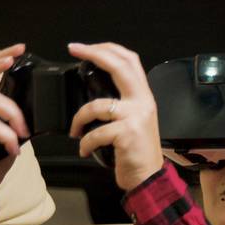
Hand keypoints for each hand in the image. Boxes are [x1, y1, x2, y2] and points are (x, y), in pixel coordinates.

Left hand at [67, 42, 163, 191]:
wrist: (149, 178)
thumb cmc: (136, 151)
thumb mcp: (134, 121)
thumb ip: (121, 103)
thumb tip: (93, 92)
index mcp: (143, 96)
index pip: (130, 61)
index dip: (108, 49)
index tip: (84, 46)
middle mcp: (143, 102)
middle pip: (120, 67)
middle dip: (95, 53)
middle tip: (75, 49)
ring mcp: (136, 117)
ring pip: (95, 105)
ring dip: (78, 120)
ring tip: (76, 132)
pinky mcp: (127, 134)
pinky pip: (95, 133)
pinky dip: (84, 143)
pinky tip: (85, 150)